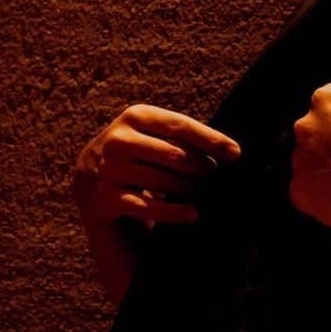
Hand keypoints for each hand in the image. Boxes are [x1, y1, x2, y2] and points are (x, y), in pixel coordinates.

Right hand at [71, 103, 240, 230]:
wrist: (94, 197)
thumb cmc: (138, 169)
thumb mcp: (155, 145)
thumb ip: (181, 142)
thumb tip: (229, 152)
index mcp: (134, 117)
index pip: (179, 126)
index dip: (210, 139)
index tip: (236, 154)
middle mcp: (116, 139)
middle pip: (173, 154)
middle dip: (200, 168)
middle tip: (217, 180)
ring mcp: (106, 170)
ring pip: (162, 180)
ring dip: (189, 190)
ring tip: (205, 195)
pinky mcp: (102, 200)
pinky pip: (148, 206)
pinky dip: (174, 211)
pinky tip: (193, 214)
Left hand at [289, 83, 330, 236]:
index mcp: (328, 100)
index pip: (330, 105)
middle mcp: (306, 126)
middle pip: (313, 133)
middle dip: (330, 144)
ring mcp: (301, 160)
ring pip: (308, 162)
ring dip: (324, 169)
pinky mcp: (300, 192)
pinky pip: (306, 191)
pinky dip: (321, 195)